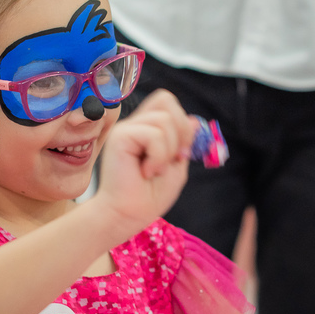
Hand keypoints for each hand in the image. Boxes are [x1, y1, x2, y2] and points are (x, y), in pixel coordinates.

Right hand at [92, 89, 193, 233]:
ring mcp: (126, 129)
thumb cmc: (149, 196)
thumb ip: (184, 142)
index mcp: (147, 128)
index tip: (181, 153)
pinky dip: (158, 157)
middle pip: (165, 99)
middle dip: (180, 130)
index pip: (167, 102)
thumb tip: (194, 120)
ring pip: (163, 119)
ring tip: (155, 170)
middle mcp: (135, 124)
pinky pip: (153, 134)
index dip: (182, 123)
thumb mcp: (177, 166)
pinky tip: (146, 172)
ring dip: (168, 150)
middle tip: (174, 158)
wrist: (128, 215)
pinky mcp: (120, 136)